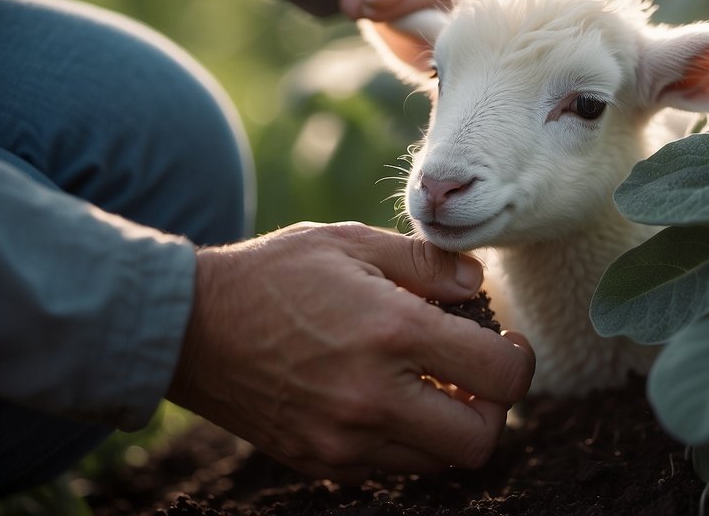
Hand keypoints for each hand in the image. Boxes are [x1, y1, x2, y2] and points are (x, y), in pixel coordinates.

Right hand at [166, 222, 534, 478]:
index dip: (519, 360)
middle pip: (480, 440)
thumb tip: (478, 284)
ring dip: (451, 426)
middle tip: (479, 373)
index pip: (500, 375)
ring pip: (438, 461)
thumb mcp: (352, 242)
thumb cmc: (274, 273)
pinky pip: (391, 467)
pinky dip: (407, 440)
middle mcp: (374, 397)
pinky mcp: (320, 461)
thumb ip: (426, 263)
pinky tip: (390, 399)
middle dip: (495, 408)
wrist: (189, 327)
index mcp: (392, 333)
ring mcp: (344, 439)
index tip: (507, 342)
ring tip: (433, 383)